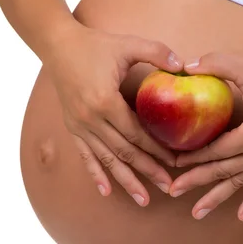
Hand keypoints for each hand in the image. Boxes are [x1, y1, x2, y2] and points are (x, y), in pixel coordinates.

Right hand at [44, 24, 182, 204]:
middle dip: (148, 171)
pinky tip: (106, 191)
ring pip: (106, 160)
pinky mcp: (72, 127)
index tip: (176, 162)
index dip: (157, 149)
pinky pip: (85, 156)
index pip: (137, 133)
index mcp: (105, 101)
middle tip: (169, 188)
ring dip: (126, 181)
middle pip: (124, 152)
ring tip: (144, 200)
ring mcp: (79, 126)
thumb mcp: (127, 44)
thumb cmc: (95, 45)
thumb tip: (184, 65)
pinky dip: (96, 174)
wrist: (59, 46)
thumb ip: (156, 52)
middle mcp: (90, 119)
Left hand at [169, 53, 242, 220]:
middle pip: (224, 171)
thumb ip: (216, 64)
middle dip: (196, 181)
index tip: (173, 162)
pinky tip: (242, 215)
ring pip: (241, 182)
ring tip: (198, 212)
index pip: (216, 151)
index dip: (193, 157)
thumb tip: (186, 66)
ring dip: (218, 197)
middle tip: (173, 191)